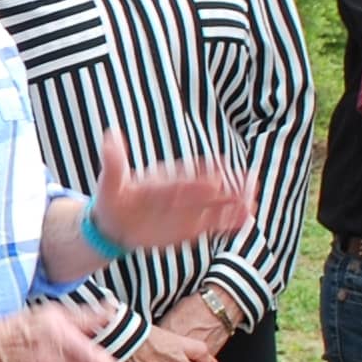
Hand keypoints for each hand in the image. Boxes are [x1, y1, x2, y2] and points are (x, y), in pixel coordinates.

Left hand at [82, 131, 253, 251]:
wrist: (114, 223)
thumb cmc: (113, 198)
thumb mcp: (110, 181)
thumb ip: (114, 162)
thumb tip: (110, 135)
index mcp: (163, 179)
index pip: (184, 177)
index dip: (198, 178)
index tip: (215, 177)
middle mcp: (181, 192)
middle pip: (207, 189)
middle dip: (226, 187)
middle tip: (248, 184)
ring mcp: (187, 209)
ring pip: (214, 205)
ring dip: (233, 203)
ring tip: (252, 202)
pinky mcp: (190, 226)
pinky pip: (212, 223)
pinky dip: (228, 221)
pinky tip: (245, 218)